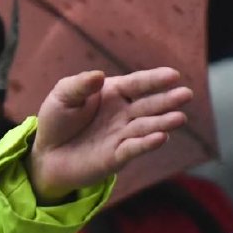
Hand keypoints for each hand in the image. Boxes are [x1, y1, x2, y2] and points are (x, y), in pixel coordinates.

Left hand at [28, 67, 191, 199]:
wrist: (46, 154)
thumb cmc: (57, 120)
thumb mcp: (62, 95)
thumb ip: (79, 85)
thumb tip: (100, 76)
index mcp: (113, 93)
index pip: (137, 84)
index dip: (155, 79)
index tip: (173, 75)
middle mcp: (123, 113)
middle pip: (148, 105)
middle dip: (167, 100)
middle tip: (186, 94)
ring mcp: (122, 135)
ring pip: (146, 127)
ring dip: (163, 123)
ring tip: (180, 118)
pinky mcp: (116, 157)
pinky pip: (133, 149)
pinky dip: (147, 144)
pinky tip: (161, 138)